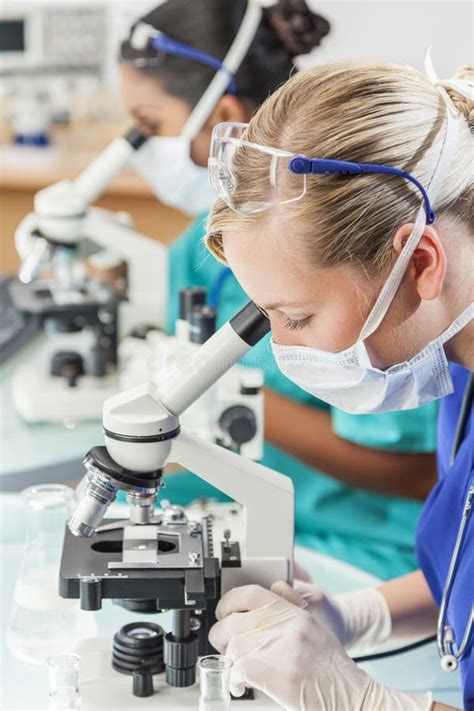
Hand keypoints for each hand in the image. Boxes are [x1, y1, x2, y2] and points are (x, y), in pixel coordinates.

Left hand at [210, 585, 431, 710]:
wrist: (348, 693)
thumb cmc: (330, 665)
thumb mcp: (312, 625)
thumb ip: (289, 608)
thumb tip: (272, 591)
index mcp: (292, 612)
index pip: (251, 593)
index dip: (230, 601)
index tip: (224, 610)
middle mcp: (283, 626)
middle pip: (234, 622)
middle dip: (222, 635)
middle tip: (224, 644)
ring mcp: (276, 648)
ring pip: (232, 647)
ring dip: (229, 660)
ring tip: (236, 668)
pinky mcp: (268, 673)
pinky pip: (236, 670)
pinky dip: (234, 680)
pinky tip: (240, 684)